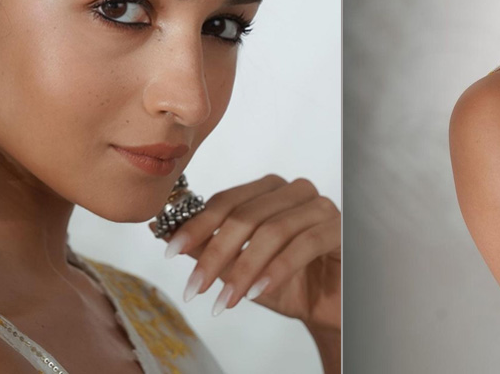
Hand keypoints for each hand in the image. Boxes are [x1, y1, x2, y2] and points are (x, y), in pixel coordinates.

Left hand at [159, 174, 339, 331]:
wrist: (329, 308)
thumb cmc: (289, 284)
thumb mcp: (240, 268)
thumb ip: (206, 246)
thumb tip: (159, 228)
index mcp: (269, 190)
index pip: (227, 201)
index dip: (196, 225)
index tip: (170, 251)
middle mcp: (295, 191)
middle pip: (246, 215)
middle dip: (215, 254)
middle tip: (194, 286)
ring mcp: (320, 207)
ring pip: (273, 231)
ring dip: (243, 269)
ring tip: (224, 301)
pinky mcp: (339, 228)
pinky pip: (304, 244)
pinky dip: (276, 270)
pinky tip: (257, 292)